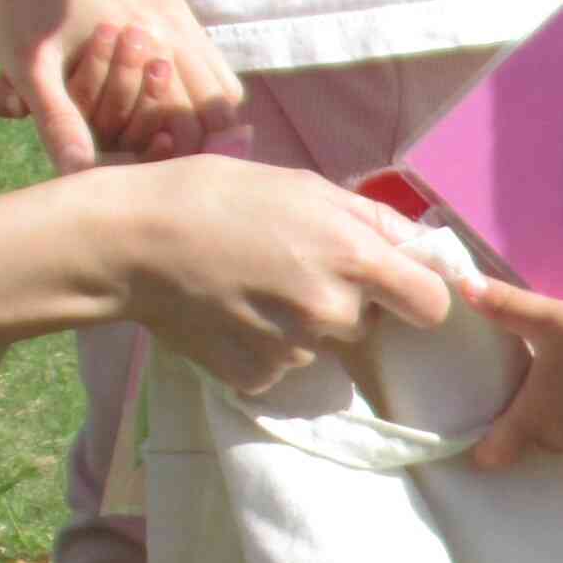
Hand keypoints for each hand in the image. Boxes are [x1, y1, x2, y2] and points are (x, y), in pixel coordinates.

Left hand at [0, 0, 243, 171]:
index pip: (191, 114)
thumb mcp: (28, 67)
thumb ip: (59, 122)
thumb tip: (77, 178)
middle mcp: (169, 19)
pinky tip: (182, 115)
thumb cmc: (12, 8)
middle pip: (220, 100)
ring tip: (192, 154)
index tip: (177, 184)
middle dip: (211, 142)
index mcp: (144, 35)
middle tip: (192, 178)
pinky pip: (206, 56)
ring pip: (221, 80)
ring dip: (212, 118)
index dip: (187, 155)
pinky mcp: (168, 0)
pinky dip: (203, 91)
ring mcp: (173, 7)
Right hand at [108, 159, 456, 392]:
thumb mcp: (303, 185)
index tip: (394, 286)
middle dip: (343, 298)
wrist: (130, 240)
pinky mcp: (258, 377)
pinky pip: (280, 365)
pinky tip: (229, 312)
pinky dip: (262, 344)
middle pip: (369, 322)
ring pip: (322, 343)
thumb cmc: (215, 195)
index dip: (416, 294)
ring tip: (250, 284)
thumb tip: (424, 247)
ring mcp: (296, 350)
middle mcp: (333, 310)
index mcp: (355, 257)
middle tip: (288, 265)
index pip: (432, 304)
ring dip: (300, 322)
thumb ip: (373, 219)